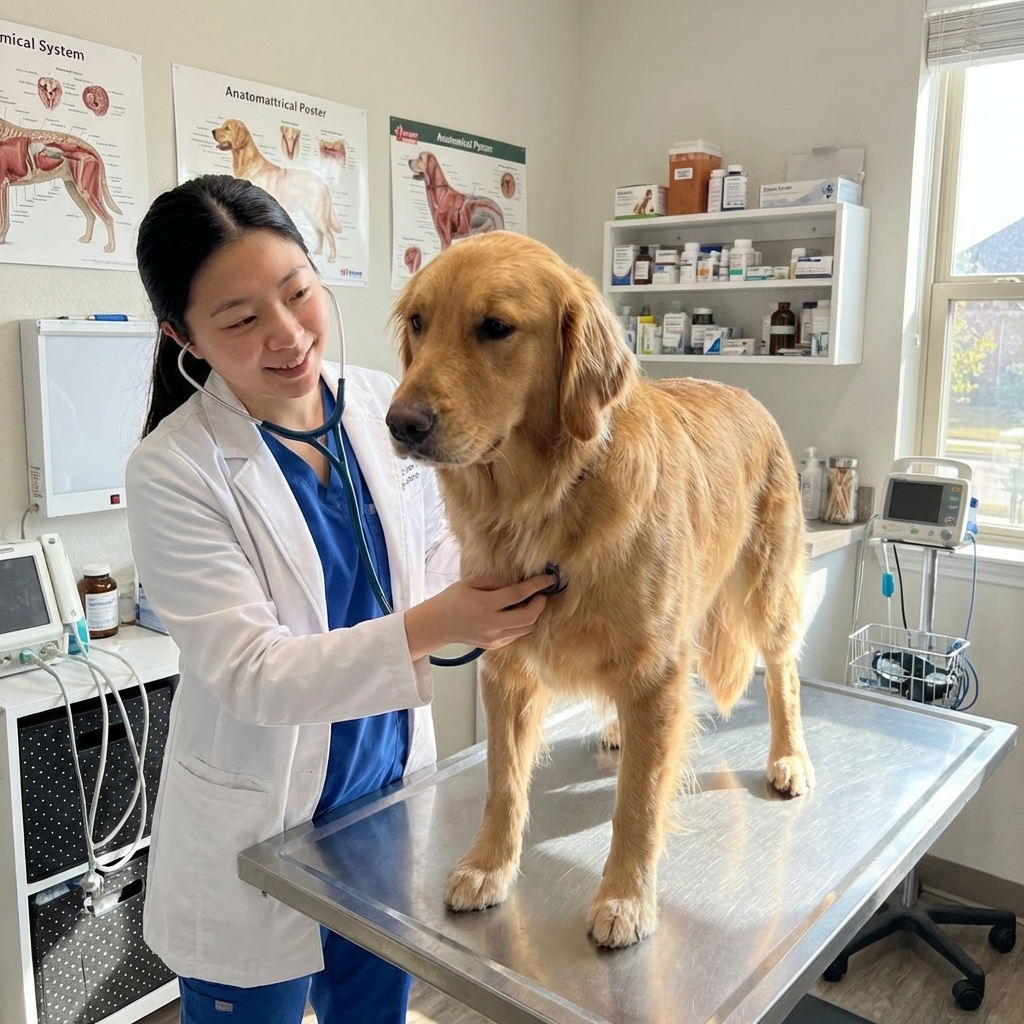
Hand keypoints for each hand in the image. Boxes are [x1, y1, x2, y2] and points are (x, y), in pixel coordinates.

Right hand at [404, 573, 553, 661]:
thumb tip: (519, 581)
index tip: (549, 578)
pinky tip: (517, 613)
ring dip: (534, 615)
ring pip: (527, 628)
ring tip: (530, 603)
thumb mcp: (471, 583)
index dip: (537, 585)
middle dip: (540, 603)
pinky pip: (517, 634)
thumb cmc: (453, 599)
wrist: (438, 625)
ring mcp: (494, 638)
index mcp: (484, 605)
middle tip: (541, 593)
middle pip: (529, 617)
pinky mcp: (495, 645)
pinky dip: (523, 623)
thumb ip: (495, 581)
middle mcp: (491, 624)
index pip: (518, 594)